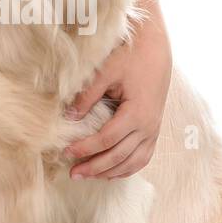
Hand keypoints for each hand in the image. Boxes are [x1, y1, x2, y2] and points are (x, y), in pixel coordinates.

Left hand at [63, 0, 171, 179]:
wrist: (156, 46)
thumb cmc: (130, 56)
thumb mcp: (106, 72)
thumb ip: (87, 96)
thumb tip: (68, 118)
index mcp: (137, 113)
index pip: (106, 139)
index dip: (85, 148)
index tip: (65, 152)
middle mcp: (149, 126)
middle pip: (118, 156)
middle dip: (94, 167)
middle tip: (72, 173)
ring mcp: (154, 129)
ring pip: (132, 162)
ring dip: (110, 172)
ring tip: (88, 175)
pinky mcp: (155, 129)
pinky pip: (144, 157)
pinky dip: (127, 168)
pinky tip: (111, 173)